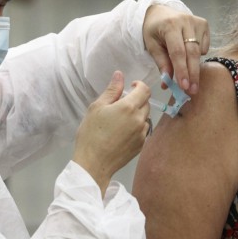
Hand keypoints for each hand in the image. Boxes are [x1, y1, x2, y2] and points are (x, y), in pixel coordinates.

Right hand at [72, 71, 150, 193]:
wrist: (94, 163)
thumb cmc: (91, 134)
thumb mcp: (97, 107)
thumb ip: (112, 90)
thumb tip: (119, 75)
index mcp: (129, 107)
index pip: (145, 90)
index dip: (139, 85)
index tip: (131, 87)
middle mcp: (139, 119)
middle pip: (146, 103)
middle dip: (137, 100)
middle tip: (120, 105)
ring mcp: (142, 133)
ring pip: (145, 117)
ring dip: (137, 115)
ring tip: (120, 121)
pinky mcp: (141, 145)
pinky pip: (143, 131)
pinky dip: (136, 128)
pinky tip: (122, 133)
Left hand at [142, 4, 209, 94]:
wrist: (159, 11)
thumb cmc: (154, 29)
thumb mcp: (152, 45)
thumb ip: (161, 63)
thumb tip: (167, 83)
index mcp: (170, 25)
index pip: (178, 52)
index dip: (182, 70)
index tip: (184, 86)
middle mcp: (186, 21)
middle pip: (192, 52)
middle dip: (192, 73)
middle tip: (192, 90)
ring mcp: (197, 21)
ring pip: (200, 50)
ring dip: (194, 67)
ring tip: (189, 78)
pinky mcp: (204, 24)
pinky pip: (205, 46)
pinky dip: (199, 55)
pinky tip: (189, 53)